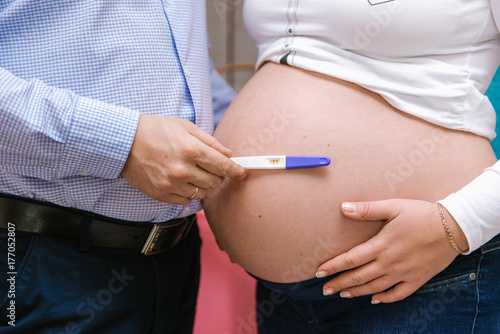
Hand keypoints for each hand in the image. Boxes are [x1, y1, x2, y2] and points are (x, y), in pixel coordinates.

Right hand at [121, 115, 245, 204]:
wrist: (124, 141)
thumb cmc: (156, 130)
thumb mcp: (185, 127)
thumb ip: (210, 142)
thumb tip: (228, 154)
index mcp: (191, 149)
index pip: (223, 166)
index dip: (236, 171)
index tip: (241, 173)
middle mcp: (183, 169)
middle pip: (215, 182)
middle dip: (217, 176)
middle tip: (210, 168)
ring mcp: (171, 184)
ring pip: (201, 194)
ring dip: (202, 185)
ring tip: (191, 172)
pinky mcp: (161, 194)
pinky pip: (185, 201)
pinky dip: (187, 193)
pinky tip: (180, 180)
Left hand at [316, 199, 468, 303]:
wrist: (454, 227)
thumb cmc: (421, 214)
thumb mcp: (393, 206)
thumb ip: (367, 209)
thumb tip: (344, 207)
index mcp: (381, 245)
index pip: (351, 259)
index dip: (333, 266)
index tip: (319, 272)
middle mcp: (390, 263)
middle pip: (358, 277)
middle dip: (339, 284)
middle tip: (324, 290)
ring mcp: (404, 273)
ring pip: (375, 287)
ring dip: (357, 292)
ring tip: (343, 294)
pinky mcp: (417, 279)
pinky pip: (399, 294)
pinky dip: (385, 299)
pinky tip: (375, 300)